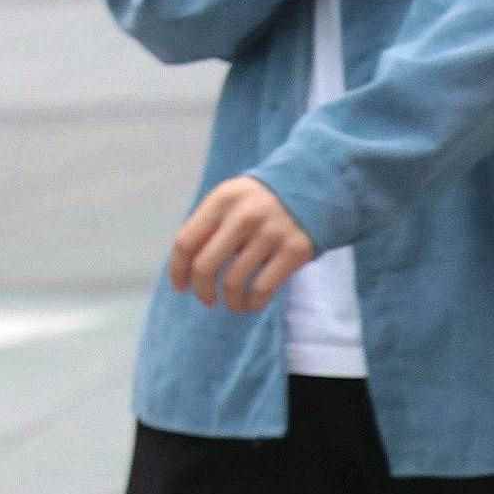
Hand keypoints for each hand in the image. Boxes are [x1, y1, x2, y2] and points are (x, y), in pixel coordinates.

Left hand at [169, 176, 314, 313]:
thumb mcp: (232, 200)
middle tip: (207, 299)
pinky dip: (252, 304)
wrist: (315, 189)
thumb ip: (209, 224)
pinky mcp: (294, 250)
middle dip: (202, 290)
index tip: (181, 287)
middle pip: (206, 266)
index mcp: (222, 200)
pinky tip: (252, 304)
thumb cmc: (263, 202)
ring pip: (234, 282)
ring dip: (230, 301)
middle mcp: (244, 216)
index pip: (186, 242)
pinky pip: (262, 289)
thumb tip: (187, 267)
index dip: (178, 270)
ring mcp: (270, 233)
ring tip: (234, 304)